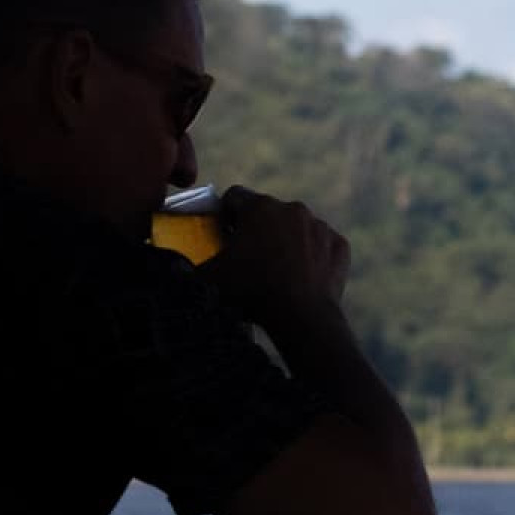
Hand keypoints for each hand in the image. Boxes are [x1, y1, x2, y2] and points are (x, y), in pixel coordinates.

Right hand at [202, 186, 349, 326]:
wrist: (302, 317)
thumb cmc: (251, 292)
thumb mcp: (209, 277)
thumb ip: (190, 262)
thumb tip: (175, 262)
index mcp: (259, 206)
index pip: (234, 198)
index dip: (225, 216)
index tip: (223, 237)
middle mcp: (293, 208)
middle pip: (268, 213)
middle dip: (257, 230)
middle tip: (249, 260)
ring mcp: (320, 226)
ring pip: (297, 228)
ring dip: (287, 242)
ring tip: (278, 272)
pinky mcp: (340, 246)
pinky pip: (322, 246)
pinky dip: (313, 258)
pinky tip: (303, 279)